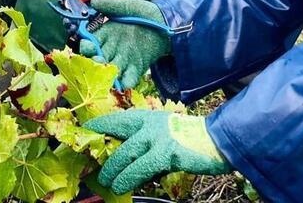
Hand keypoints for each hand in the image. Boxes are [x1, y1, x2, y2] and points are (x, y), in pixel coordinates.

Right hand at [77, 0, 169, 87]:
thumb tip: (93, 0)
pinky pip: (127, 78)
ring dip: (107, 73)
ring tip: (110, 71)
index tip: (88, 44)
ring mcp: (122, 59)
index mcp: (104, 34)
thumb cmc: (143, 12)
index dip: (87, 44)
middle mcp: (110, 49)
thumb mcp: (127, 5)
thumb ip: (110, 4)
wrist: (165, 23)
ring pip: (110, 71)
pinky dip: (125, 82)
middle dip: (95, 61)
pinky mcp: (135, 68)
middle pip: (97, 59)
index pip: (90, 42)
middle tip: (98, 59)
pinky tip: (125, 82)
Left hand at [85, 109, 230, 193]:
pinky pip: (141, 168)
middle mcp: (150, 124)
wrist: (217, 140)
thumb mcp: (164, 131)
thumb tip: (123, 158)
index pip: (117, 119)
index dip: (99, 126)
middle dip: (102, 152)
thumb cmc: (190, 139)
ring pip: (125, 154)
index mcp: (148, 117)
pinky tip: (121, 186)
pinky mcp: (166, 153)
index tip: (85, 131)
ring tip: (106, 181)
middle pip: (117, 136)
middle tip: (91, 165)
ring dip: (113, 170)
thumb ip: (145, 140)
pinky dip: (128, 178)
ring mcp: (157, 138)